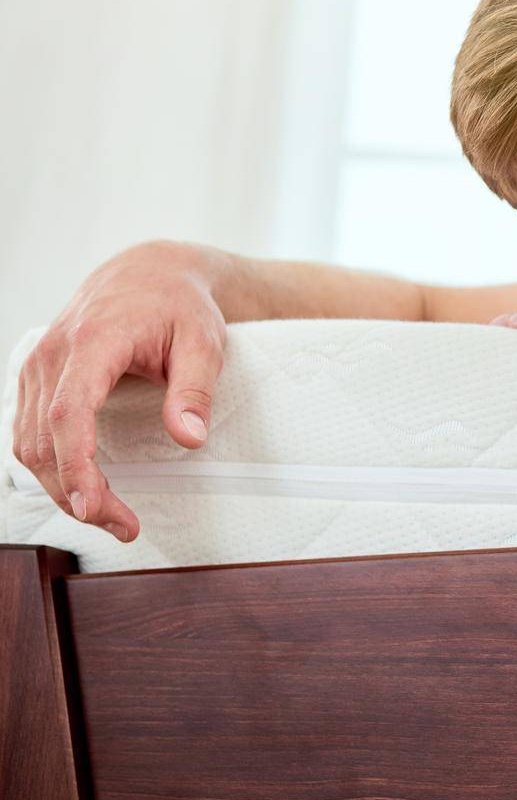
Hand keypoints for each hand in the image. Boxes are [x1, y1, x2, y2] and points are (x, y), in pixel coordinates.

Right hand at [12, 240, 226, 541]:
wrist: (148, 272)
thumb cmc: (178, 305)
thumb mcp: (204, 342)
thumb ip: (195, 390)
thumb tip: (189, 438)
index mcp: (93, 342)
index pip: (68, 414)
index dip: (74, 465)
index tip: (92, 505)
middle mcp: (52, 355)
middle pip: (43, 440)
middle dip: (75, 493)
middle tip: (123, 526)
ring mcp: (38, 366)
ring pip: (29, 443)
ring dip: (61, 487)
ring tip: (111, 517)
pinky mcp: (38, 379)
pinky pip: (29, 433)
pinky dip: (51, 466)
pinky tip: (83, 488)